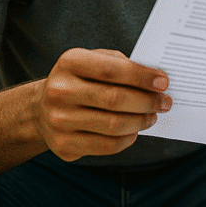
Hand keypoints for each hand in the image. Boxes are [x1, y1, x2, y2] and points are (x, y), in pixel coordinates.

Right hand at [36, 48, 170, 160]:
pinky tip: (135, 130)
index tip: (164, 83)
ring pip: (114, 125)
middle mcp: (60, 91)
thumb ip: (122, 64)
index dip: (142, 77)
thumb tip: (156, 81)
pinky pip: (107, 145)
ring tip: (152, 115)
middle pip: (115, 99)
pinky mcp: (64, 145)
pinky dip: (128, 138)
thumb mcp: (94, 60)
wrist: (41, 109)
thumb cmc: (80, 79)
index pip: (112, 69)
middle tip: (164, 102)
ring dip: (141, 121)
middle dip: (147, 101)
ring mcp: (59, 120)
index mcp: (70, 62)